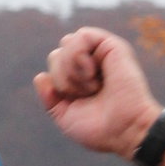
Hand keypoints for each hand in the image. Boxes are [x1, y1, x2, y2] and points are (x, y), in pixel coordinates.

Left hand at [33, 27, 160, 156]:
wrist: (124, 129)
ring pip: (66, 43)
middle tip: (86, 94)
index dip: (57, 83)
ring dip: (72, 70)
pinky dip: (79, 56)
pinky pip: (81, 35)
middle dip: (62, 78)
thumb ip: (50, 98)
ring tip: (93, 85)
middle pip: (56, 54)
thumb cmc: (99, 128)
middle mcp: (90, 64)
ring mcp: (101, 53)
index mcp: (80, 79)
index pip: (54, 65)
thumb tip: (40, 76)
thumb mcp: (65, 116)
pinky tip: (93, 73)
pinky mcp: (111, 45)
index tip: (75, 100)